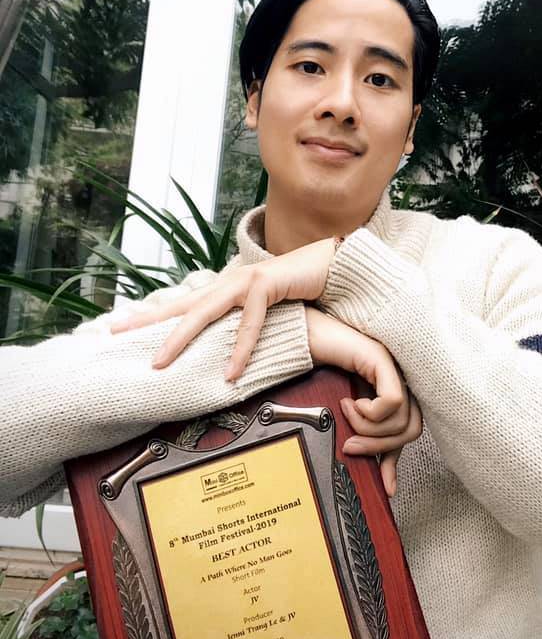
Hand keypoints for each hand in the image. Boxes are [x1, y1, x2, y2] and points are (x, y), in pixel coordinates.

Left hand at [109, 238, 335, 377]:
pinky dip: (240, 350)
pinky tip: (231, 372)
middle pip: (181, 304)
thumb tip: (221, 348)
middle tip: (117, 333)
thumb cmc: (296, 289)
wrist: (328, 265)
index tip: (120, 325)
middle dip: (148, 320)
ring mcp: (245, 281)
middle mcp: (227, 281)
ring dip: (180, 339)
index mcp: (223, 287)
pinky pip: (249, 323)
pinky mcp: (266, 285)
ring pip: (204, 312)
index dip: (151, 314)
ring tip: (160, 363)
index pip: (182, 302)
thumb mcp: (261, 308)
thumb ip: (238, 321)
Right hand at [306, 307, 422, 496]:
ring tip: (345, 414)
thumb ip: (363, 436)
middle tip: (349, 445)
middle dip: (380, 447)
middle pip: (411, 429)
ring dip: (369, 429)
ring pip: (402, 419)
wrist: (301, 340)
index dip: (396, 460)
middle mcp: (399, 379)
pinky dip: (370, 412)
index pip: (408, 432)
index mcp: (391, 391)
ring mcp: (395, 368)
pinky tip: (350, 402)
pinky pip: (392, 401)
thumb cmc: (318, 372)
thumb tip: (380, 481)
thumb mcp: (342, 415)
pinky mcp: (384, 360)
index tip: (386, 487)